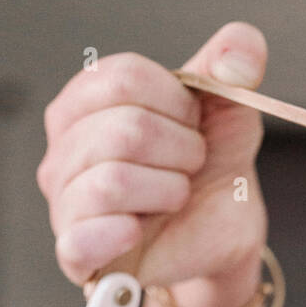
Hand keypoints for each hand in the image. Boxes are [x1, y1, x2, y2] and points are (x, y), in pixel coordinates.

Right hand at [37, 22, 267, 306]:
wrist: (220, 230)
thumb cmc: (208, 166)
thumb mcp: (227, 105)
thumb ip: (233, 62)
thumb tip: (240, 54)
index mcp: (86, 100)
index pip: (124, 77)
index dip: (177, 103)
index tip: (193, 123)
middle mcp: (65, 147)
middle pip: (124, 131)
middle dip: (182, 151)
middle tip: (190, 166)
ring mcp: (65, 200)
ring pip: (113, 182)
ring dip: (169, 191)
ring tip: (176, 196)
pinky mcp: (75, 252)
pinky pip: (83, 238)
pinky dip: (120, 232)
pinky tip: (139, 230)